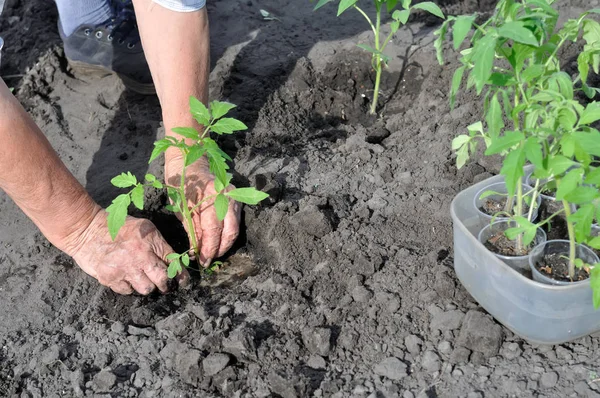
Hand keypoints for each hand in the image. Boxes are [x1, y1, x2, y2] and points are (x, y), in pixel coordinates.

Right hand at [65, 210, 188, 294]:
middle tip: (164, 285)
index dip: (181, 275)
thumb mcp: (145, 228)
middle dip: (165, 285)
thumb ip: (159, 244)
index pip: (172, 262)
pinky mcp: (109, 278)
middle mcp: (139, 256)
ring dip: (147, 286)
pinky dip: (129, 287)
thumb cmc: (119, 227)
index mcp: (150, 241)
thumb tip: (175, 262)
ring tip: (141, 277)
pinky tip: (125, 277)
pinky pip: (127, 291)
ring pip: (146, 290)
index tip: (183, 282)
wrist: (87, 230)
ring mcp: (123, 269)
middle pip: (162, 280)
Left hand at [165, 156, 240, 265]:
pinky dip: (227, 233)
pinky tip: (217, 240)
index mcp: (211, 197)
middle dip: (220, 250)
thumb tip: (196, 251)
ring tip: (213, 253)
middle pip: (230, 232)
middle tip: (209, 260)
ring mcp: (235, 197)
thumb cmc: (181, 184)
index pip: (213, 230)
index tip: (203, 261)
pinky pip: (235, 221)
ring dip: (225, 243)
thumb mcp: (181, 208)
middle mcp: (227, 197)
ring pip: (235, 228)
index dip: (209, 249)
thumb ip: (192, 230)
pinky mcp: (237, 198)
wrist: (190, 161)